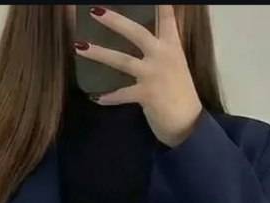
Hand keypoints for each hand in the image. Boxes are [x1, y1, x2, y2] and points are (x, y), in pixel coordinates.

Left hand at [74, 4, 203, 147]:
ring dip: (99, 53)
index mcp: (172, 46)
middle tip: (94, 11)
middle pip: (136, 33)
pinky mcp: (147, 95)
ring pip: (122, 60)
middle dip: (115, 21)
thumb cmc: (181, 94)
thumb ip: (161, 50)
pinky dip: (110, 97)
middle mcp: (163, 56)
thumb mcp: (175, 66)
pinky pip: (123, 94)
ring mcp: (153, 75)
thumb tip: (145, 40)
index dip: (160, 5)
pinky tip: (96, 98)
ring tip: (79, 47)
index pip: (166, 17)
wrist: (189, 124)